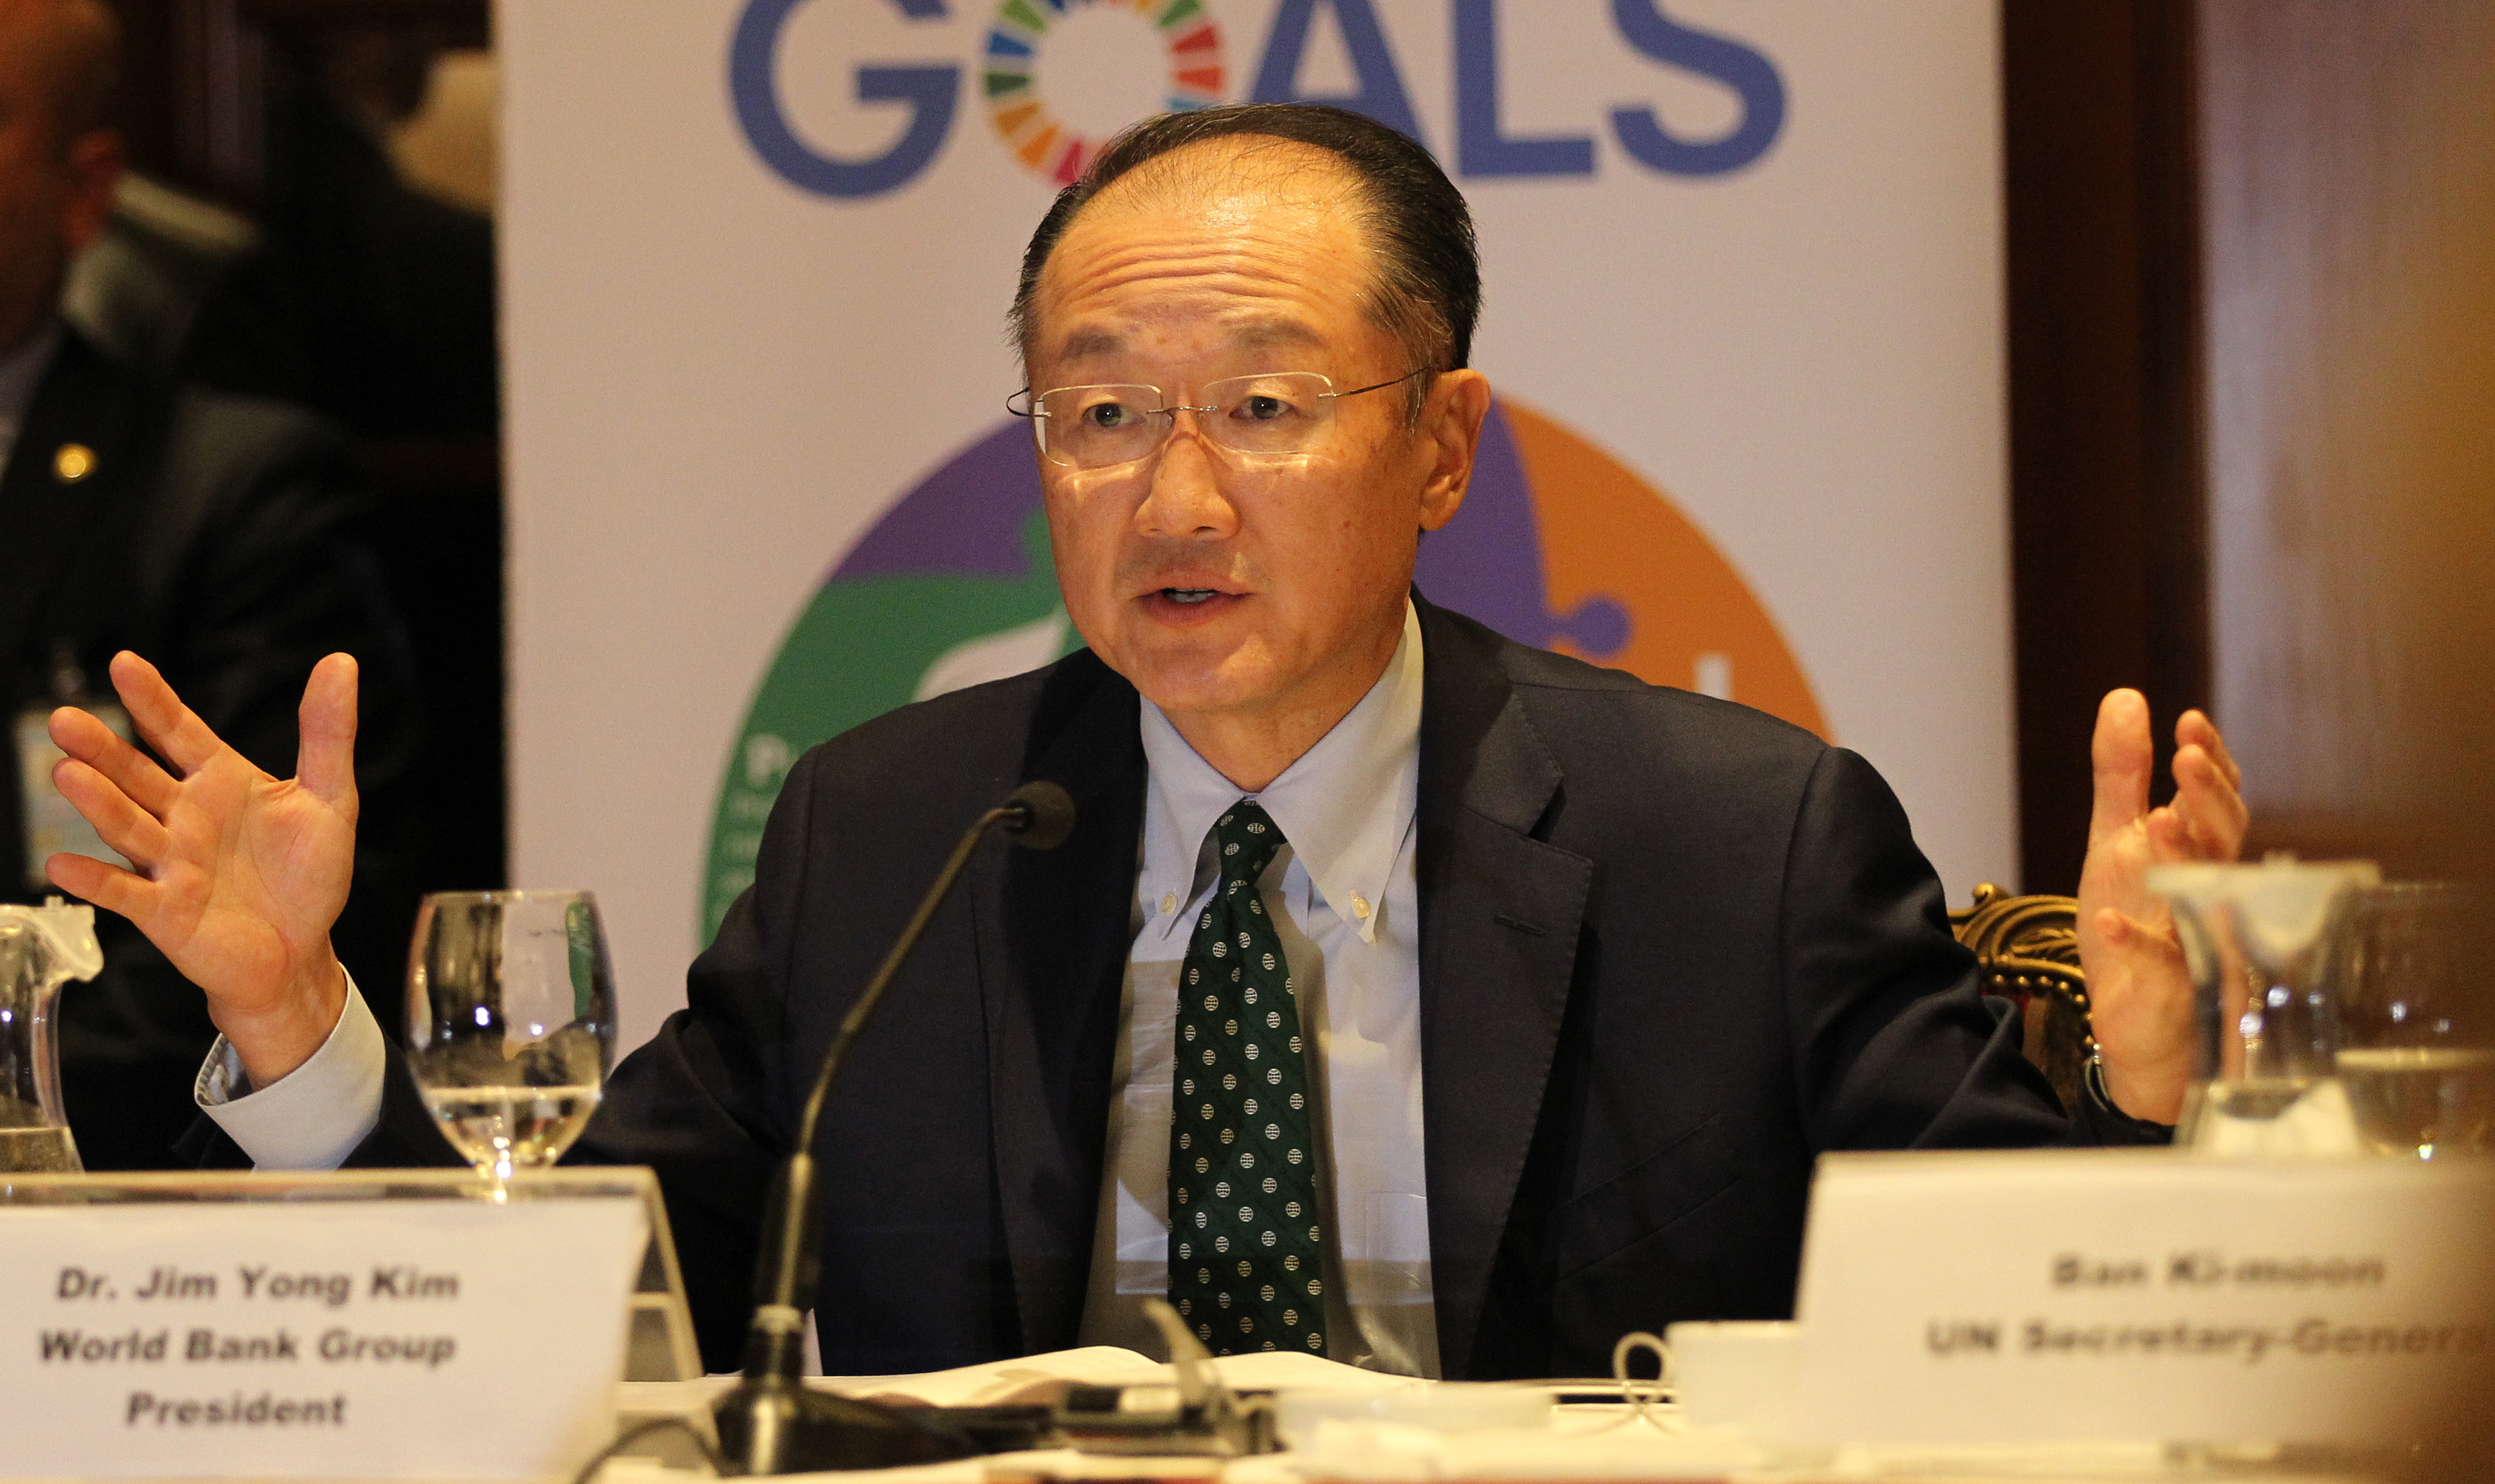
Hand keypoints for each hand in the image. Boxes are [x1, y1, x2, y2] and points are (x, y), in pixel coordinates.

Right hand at [45, 651, 360, 1087]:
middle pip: (136, 775)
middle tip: (66, 721)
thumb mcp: (331, 798)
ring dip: (96, 802)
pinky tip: (61, 864)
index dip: (152, 699)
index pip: (178, 730)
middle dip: (102, 749)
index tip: (125, 663)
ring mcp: (169, 862)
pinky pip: (123, 892)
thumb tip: (341, 662)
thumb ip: (328, 733)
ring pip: (126, 825)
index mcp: (220, 781)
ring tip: (66, 773)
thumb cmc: (309, 874)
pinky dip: (94, 880)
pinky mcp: (164, 910)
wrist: (302, 949)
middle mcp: (184, 816)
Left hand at [2077, 689, 2246, 1121]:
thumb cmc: (2139, 924)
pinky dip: (2137, 942)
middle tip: (2188, 759)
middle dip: (2209, 800)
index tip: (2188, 722)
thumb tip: (2126, 696)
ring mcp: (2197, 941)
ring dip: (2184, 859)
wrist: (2135, 1020)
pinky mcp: (2173, 990)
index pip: (2216, 801)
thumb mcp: (2117, 841)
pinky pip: (2160, 965)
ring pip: (2204, 898)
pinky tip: (2111, 920)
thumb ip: (2122, 776)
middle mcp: (2208, 892)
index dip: (2209, 762)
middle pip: (2224, 841)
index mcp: (2197, 854)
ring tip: (2161, 820)